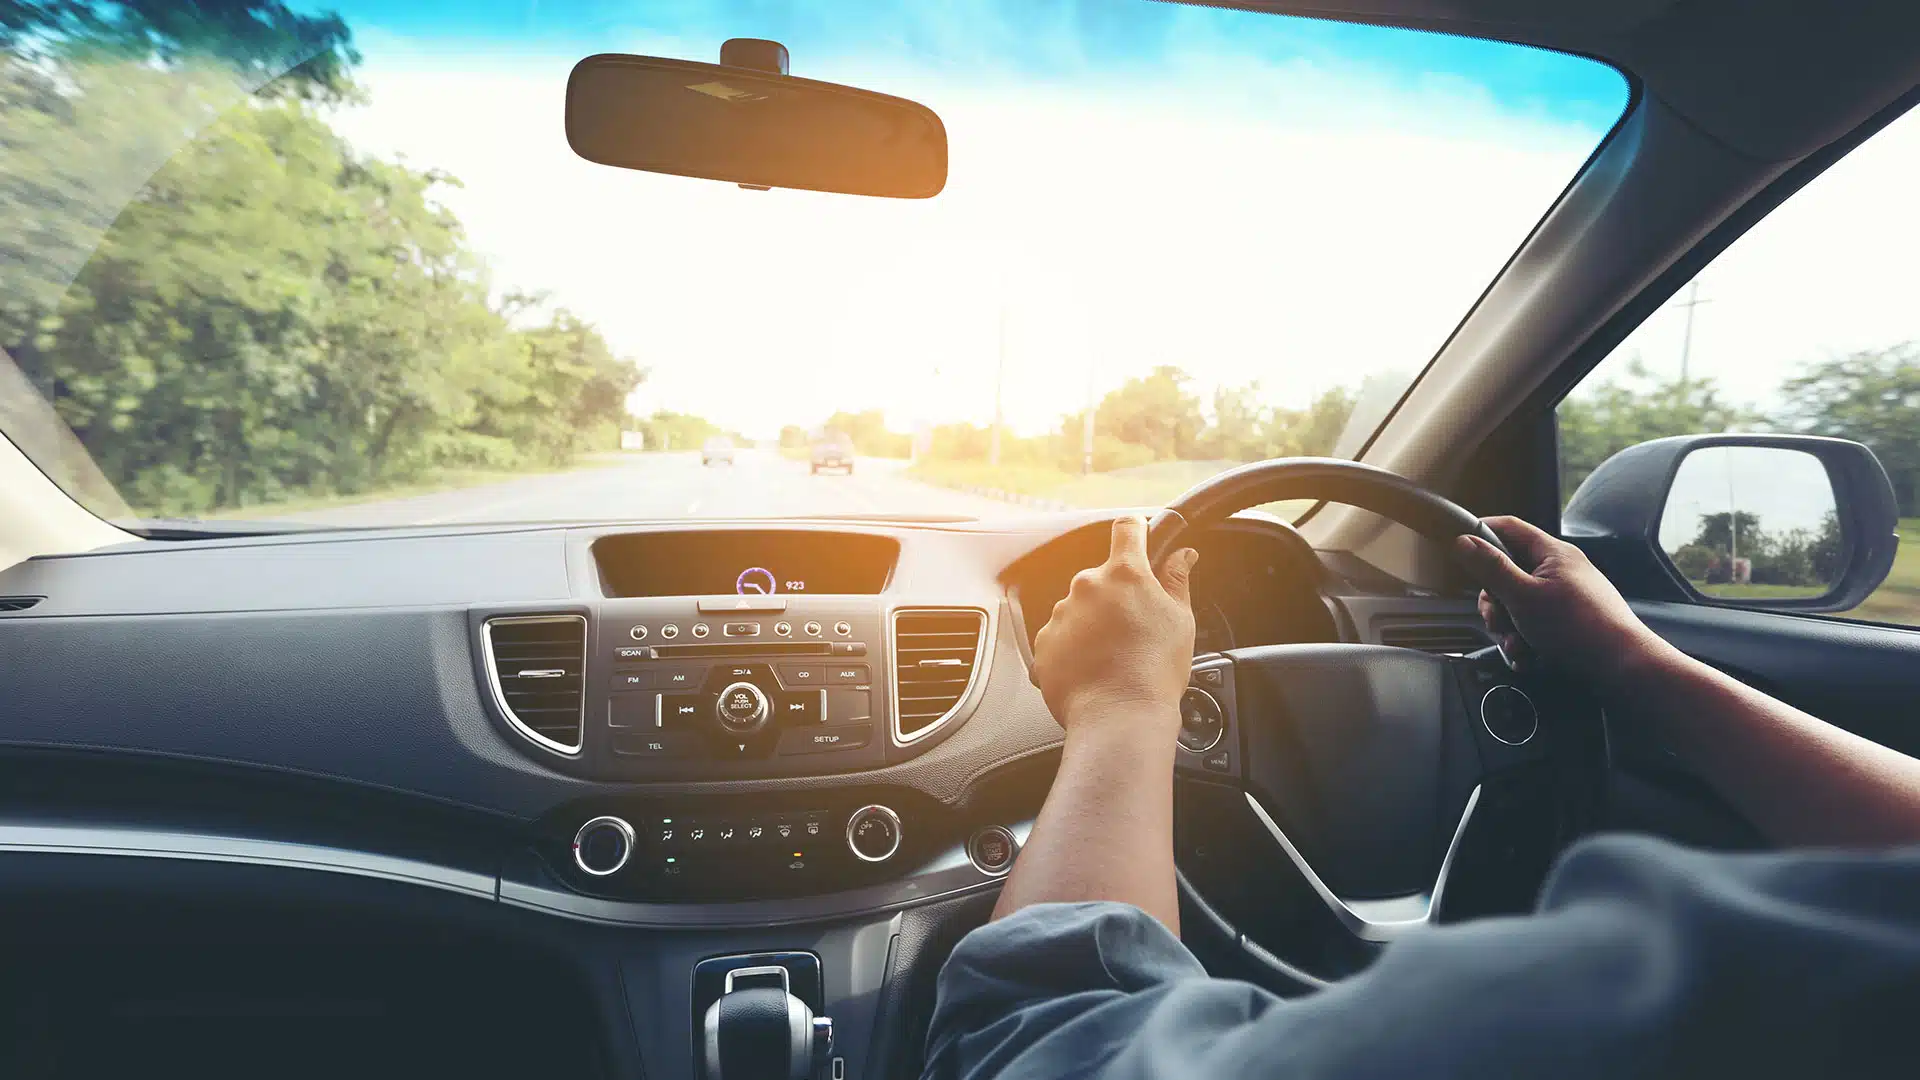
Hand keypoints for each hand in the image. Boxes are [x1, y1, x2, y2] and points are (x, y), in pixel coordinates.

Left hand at [1031, 516, 1198, 737]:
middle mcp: (1086, 587)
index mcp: (1124, 574)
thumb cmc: (1154, 671)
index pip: (1127, 529)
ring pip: (1079, 608)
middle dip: (1116, 595)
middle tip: (1135, 626)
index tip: (1139, 536)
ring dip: (1092, 622)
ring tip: (1113, 655)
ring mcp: (1061, 615)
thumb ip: (1177, 580)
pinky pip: (1060, 637)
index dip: (1135, 531)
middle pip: (1102, 577)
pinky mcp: (1043, 644)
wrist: (1118, 717)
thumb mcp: (1180, 620)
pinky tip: (1093, 668)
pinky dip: (1074, 648)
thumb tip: (1182, 555)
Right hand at [1453, 515, 1669, 680]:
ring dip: (1509, 627)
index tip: (1460, 550)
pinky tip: (1530, 654)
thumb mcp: (1524, 596)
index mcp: (1552, 554)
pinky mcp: (1566, 621)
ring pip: (1516, 604)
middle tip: (1498, 618)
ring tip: (1519, 644)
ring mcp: (1563, 596)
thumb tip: (1464, 542)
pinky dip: (1525, 640)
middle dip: (1495, 601)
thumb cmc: (1582, 628)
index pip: (1508, 528)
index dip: (1480, 534)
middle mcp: (1558, 571)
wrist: (1621, 666)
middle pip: (1506, 573)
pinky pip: (1532, 624)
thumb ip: (1491, 568)